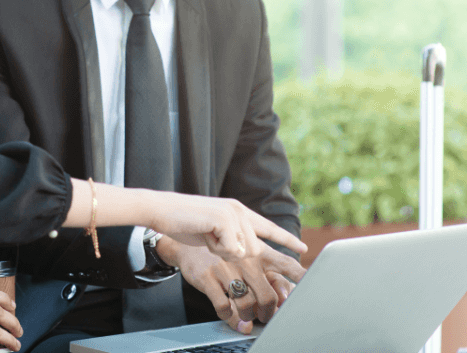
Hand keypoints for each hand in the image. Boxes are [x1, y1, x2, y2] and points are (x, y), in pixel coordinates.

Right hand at [146, 194, 306, 261]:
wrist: (162, 210)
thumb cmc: (184, 222)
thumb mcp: (213, 231)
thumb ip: (231, 238)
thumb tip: (245, 254)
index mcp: (238, 211)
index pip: (268, 227)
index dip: (287, 239)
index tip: (304, 249)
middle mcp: (239, 210)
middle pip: (255, 249)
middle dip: (239, 255)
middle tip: (222, 245)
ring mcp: (233, 214)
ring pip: (243, 252)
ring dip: (223, 252)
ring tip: (207, 236)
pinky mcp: (225, 220)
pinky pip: (230, 250)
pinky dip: (216, 249)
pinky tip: (204, 235)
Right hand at [157, 239, 305, 333]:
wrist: (186, 244)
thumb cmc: (223, 253)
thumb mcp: (246, 255)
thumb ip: (266, 272)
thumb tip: (285, 296)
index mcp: (257, 251)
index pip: (286, 264)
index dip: (301, 277)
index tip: (312, 290)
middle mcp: (245, 259)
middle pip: (268, 296)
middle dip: (269, 314)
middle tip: (267, 318)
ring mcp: (226, 268)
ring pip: (246, 304)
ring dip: (248, 318)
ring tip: (247, 319)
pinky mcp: (208, 278)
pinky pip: (224, 308)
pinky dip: (230, 319)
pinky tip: (232, 318)